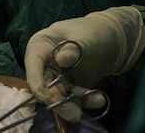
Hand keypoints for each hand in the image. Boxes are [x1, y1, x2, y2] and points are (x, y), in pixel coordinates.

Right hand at [24, 6, 144, 121]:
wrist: (110, 40)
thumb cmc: (91, 32)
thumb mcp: (84, 37)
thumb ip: (72, 49)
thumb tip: (60, 60)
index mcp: (40, 46)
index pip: (33, 65)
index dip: (37, 82)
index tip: (45, 97)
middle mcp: (44, 64)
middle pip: (44, 85)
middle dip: (58, 101)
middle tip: (74, 113)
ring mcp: (57, 77)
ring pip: (58, 96)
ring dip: (73, 104)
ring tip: (95, 102)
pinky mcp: (69, 88)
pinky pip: (73, 98)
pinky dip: (85, 101)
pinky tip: (99, 98)